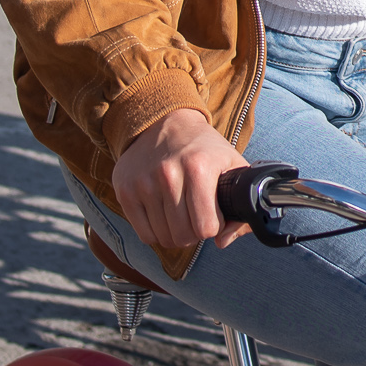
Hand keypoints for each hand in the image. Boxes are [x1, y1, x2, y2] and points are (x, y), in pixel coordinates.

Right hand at [111, 107, 253, 254]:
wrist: (166, 122)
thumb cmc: (204, 148)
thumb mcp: (231, 166)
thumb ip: (240, 206)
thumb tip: (223, 242)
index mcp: (199, 168)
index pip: (206, 227)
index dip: (214, 226)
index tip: (213, 214)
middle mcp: (168, 174)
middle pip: (184, 236)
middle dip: (194, 233)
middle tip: (196, 216)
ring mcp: (143, 183)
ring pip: (164, 238)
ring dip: (175, 233)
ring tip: (181, 214)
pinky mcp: (125, 190)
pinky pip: (144, 234)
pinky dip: (157, 232)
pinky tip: (164, 215)